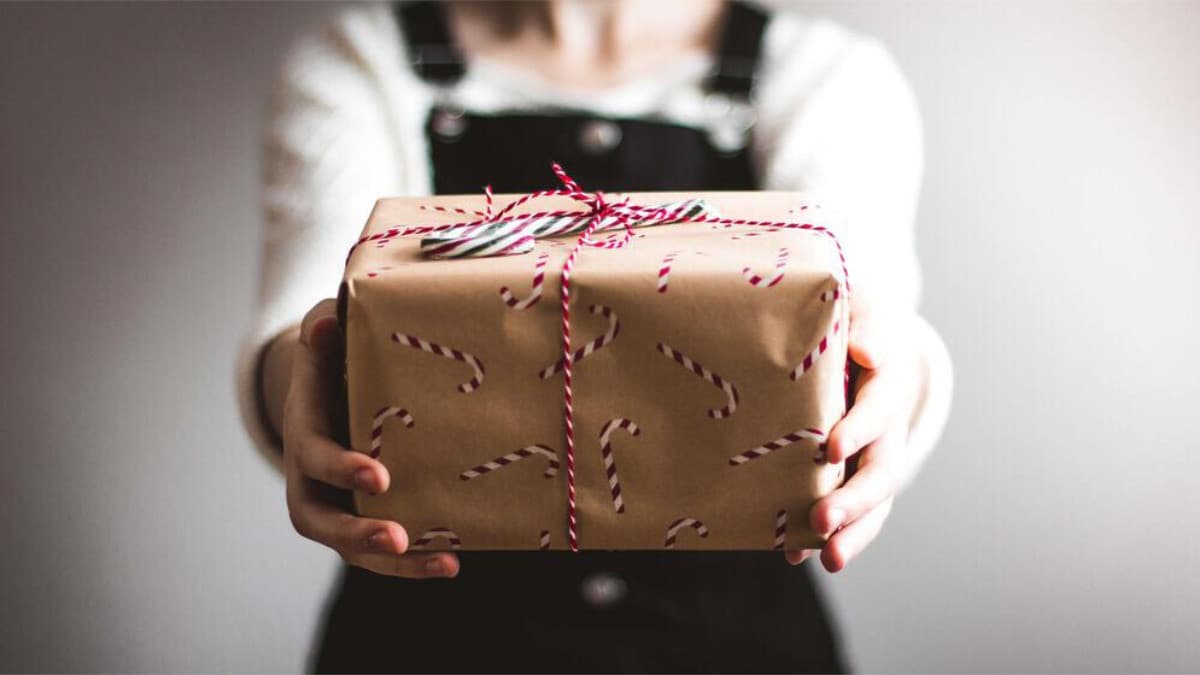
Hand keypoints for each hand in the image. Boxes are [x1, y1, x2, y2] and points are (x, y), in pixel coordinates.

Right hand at [282, 299, 459, 577]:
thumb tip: (327, 324)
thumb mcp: (326, 336)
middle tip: (397, 538)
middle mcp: (311, 480)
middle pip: (320, 521)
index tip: (379, 476)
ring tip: (444, 563)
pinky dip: (413, 562)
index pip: (314, 457)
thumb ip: (325, 331)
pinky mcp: (362, 517)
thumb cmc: (333, 357)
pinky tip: (453, 562)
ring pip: (351, 548)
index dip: (342, 469)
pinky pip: (381, 551)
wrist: (329, 387)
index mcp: (304, 433)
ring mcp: (336, 504)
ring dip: (395, 563)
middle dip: (357, 533)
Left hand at [786, 299, 924, 572]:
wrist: (864, 343)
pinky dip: (828, 536)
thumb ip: (864, 326)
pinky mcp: (854, 475)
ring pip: (873, 502)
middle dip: (853, 499)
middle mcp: (888, 427)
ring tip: (829, 560)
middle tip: (822, 520)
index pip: (879, 407)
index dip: (859, 428)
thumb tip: (867, 351)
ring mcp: (874, 457)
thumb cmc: (852, 321)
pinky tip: (796, 556)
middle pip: (880, 469)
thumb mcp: (860, 311)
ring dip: (853, 533)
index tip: (832, 447)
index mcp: (888, 382)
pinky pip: (850, 514)